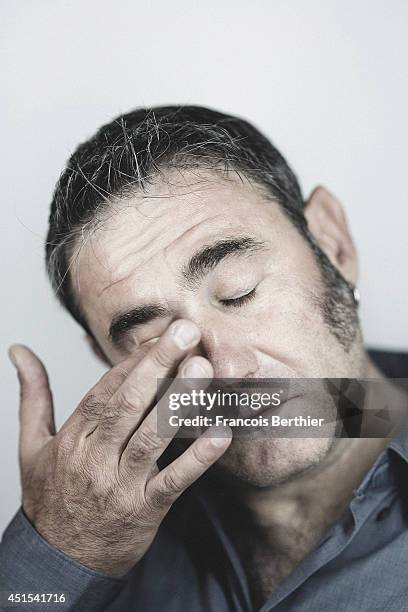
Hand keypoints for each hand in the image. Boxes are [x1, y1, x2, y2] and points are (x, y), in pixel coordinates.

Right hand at [8, 320, 231, 576]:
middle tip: (186, 332)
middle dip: (158, 365)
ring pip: (151, 437)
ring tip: (203, 367)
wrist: (58, 561)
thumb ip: (33, 395)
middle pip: (128, 405)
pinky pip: (173, 483)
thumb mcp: (32, 444)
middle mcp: (94, 458)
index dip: (133, 362)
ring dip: (180, 401)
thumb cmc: (50, 495)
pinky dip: (197, 460)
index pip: (104, 391)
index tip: (159, 336)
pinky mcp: (144, 511)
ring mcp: (120, 486)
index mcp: (72, 438)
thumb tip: (19, 350)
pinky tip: (220, 434)